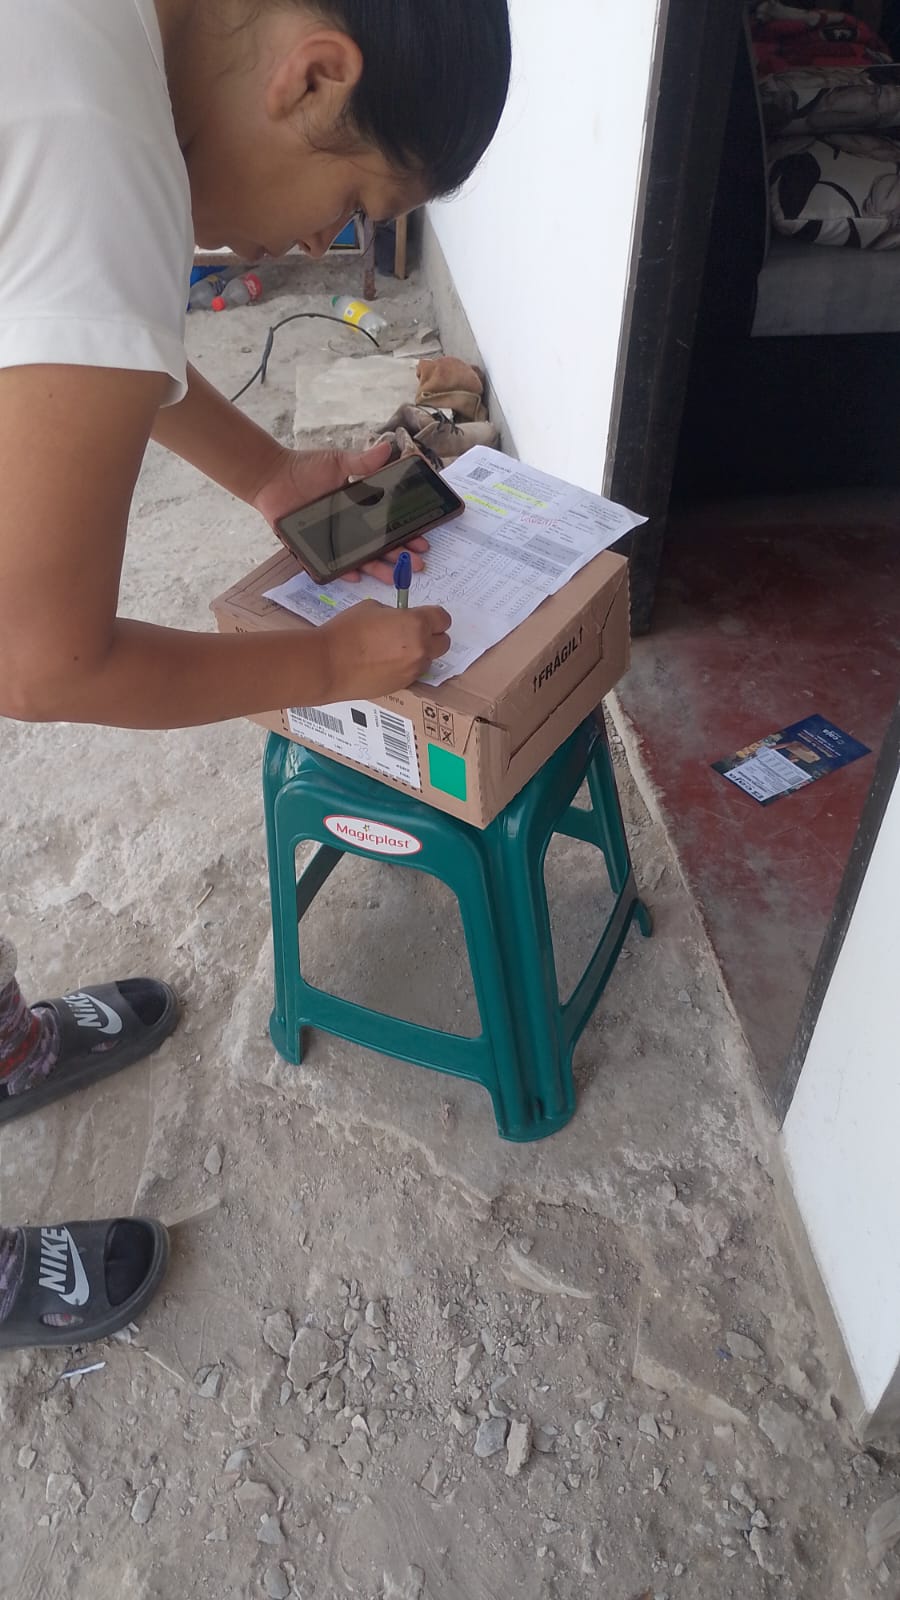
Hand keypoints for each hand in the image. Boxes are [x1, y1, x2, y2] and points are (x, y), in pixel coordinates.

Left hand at [252, 439, 428, 584]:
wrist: (272, 476)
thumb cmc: (305, 468)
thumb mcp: (338, 462)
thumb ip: (362, 461)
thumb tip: (387, 448)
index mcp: (359, 510)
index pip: (388, 526)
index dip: (406, 534)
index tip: (423, 542)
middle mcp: (348, 529)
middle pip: (379, 547)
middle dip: (400, 557)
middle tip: (417, 564)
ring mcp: (332, 541)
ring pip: (360, 560)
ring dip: (378, 568)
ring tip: (394, 576)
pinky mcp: (312, 549)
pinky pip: (330, 565)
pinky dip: (342, 571)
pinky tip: (357, 575)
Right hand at [321, 599, 451, 698]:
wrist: (328, 664)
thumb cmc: (346, 631)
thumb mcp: (372, 608)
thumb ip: (395, 614)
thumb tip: (400, 620)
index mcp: (416, 624)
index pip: (443, 618)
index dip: (434, 616)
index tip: (427, 616)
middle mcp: (421, 649)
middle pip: (443, 643)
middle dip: (432, 636)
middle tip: (414, 633)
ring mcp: (412, 670)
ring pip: (428, 660)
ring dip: (419, 653)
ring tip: (394, 649)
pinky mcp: (402, 685)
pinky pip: (412, 673)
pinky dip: (405, 667)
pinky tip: (384, 663)